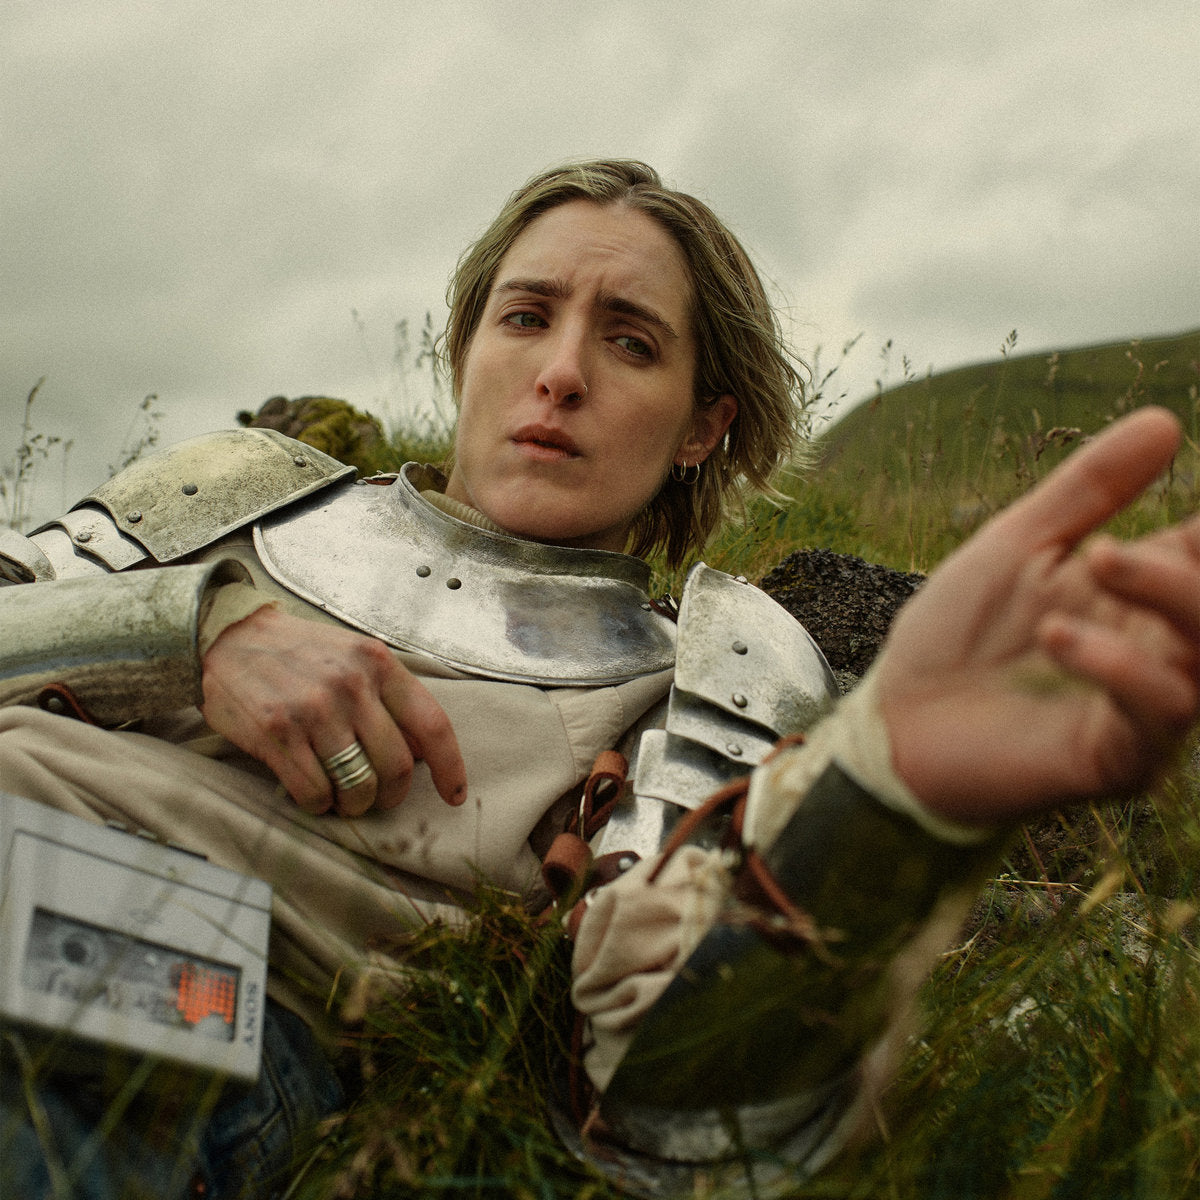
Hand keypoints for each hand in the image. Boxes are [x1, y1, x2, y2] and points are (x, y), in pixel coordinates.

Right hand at [200, 606, 466, 815]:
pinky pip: (314, 792)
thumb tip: (422, 753)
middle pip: (397, 766)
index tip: (452, 795)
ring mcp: (314, 711)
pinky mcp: (277, 733)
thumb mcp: (355, 656)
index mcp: (378, 663)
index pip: (432, 725)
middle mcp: (351, 686)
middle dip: (391, 795)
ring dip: (354, 804)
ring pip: (358, 786)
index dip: (449, 767)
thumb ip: (390, 696)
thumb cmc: (300, 653)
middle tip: (378, 798)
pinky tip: (314, 795)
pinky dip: (319, 805)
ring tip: (344, 798)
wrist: (230, 637)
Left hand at [876, 406, 1199, 824]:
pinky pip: (1158, 713)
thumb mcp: (1017, 545)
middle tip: (1110, 547)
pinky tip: (1057, 635)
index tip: (1194, 519)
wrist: (897, 716)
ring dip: (1168, 597)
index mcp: (1141, 594)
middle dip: (1186, 569)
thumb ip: (1089, 490)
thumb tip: (1164, 420)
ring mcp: (1144, 708)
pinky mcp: (1118, 757)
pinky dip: (1118, 666)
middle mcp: (1157, 649)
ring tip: (1098, 559)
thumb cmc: (956, 633)